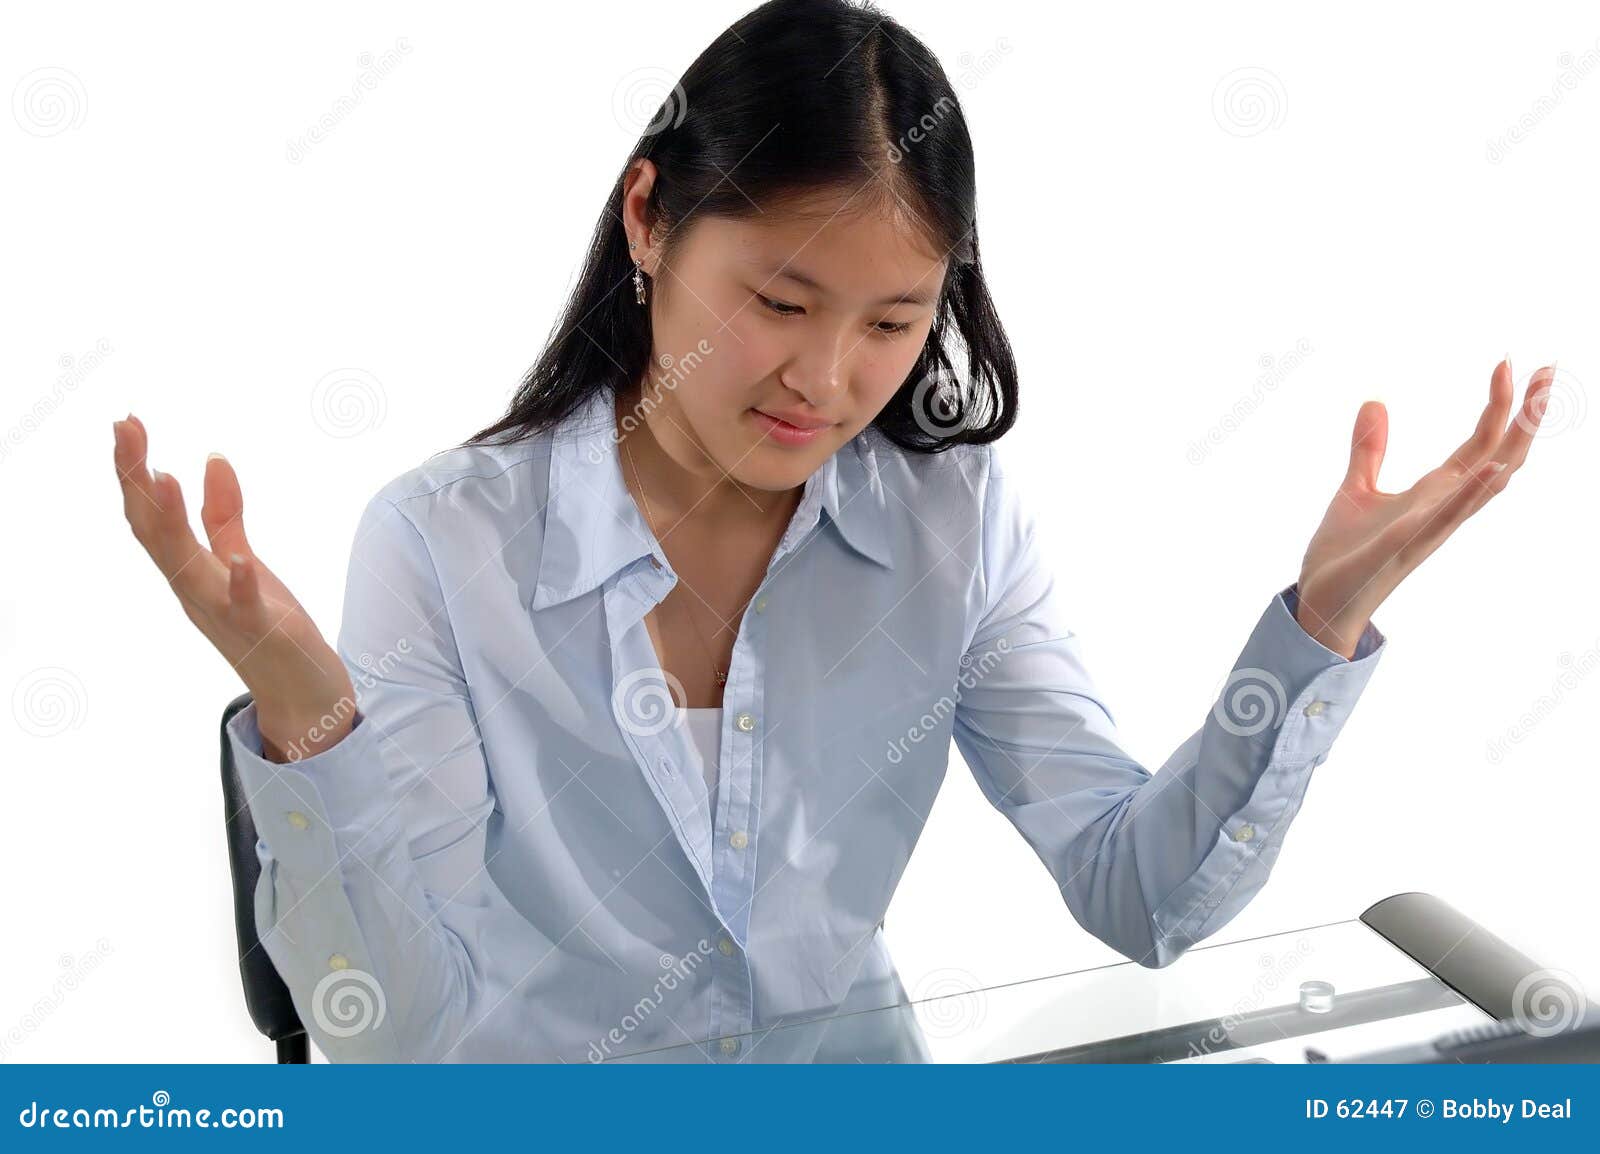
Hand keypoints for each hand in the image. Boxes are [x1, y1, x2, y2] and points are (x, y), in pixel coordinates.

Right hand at [112, 414, 355, 758]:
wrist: (300, 695)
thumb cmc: (266, 625)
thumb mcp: (243, 560)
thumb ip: (223, 516)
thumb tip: (213, 458)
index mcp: (188, 571)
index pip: (151, 515)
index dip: (136, 470)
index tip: (126, 423)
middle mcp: (194, 590)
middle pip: (154, 532)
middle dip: (138, 480)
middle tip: (125, 429)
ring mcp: (224, 613)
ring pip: (185, 567)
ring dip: (171, 522)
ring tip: (161, 476)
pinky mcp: (263, 632)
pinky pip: (246, 609)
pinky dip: (240, 584)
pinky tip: (242, 559)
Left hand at [1293, 357, 1554, 658]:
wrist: (1319, 601)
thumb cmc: (1343, 554)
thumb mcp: (1355, 488)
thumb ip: (1370, 449)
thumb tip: (1375, 402)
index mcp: (1434, 493)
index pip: (1481, 442)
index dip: (1500, 405)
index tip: (1512, 364)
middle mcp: (1443, 508)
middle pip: (1498, 455)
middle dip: (1525, 415)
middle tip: (1548, 369)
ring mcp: (1430, 528)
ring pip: (1486, 483)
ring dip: (1512, 443)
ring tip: (1535, 403)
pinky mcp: (1405, 546)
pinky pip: (1445, 518)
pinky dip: (1470, 493)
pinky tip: (1490, 466)